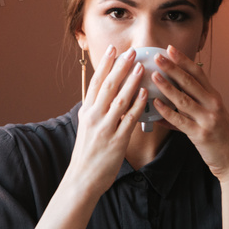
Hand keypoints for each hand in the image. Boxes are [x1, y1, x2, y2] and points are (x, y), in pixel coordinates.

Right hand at [69, 46, 147, 197]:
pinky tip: (145, 94)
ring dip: (131, 82)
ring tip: (141, 67)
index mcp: (87, 112)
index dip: (106, 65)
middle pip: (108, 86)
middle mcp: (94, 117)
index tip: (114, 50)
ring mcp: (105, 128)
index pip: (96, 83)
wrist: (83, 178)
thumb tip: (103, 95)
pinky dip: (137, 105)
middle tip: (131, 52)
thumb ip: (95, 110)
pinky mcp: (117, 141)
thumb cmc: (87, 154)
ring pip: (119, 100)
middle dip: (120, 67)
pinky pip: (129, 119)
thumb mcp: (86, 128)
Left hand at [151, 45, 228, 180]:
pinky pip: (180, 121)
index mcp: (214, 98)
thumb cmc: (220, 138)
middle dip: (173, 68)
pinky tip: (156, 104)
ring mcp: (207, 119)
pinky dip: (167, 112)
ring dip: (167, 86)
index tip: (171, 49)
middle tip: (159, 56)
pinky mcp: (200, 134)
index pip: (198, 73)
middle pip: (190, 82)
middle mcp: (212, 105)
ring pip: (184, 99)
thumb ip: (189, 109)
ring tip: (154, 75)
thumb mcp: (209, 117)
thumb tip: (165, 103)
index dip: (184, 60)